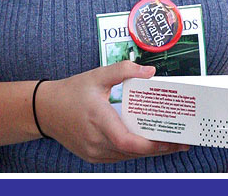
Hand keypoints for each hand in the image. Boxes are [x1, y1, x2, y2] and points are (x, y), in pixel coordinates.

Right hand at [35, 61, 189, 163]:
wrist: (45, 110)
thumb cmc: (70, 92)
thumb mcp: (97, 76)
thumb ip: (123, 70)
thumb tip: (149, 71)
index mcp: (98, 119)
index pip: (127, 141)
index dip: (150, 144)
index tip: (170, 139)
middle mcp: (96, 141)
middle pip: (133, 152)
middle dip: (160, 148)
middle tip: (182, 141)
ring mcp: (94, 152)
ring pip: (128, 157)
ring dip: (149, 151)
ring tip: (171, 142)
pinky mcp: (93, 157)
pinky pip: (119, 157)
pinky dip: (135, 151)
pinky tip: (148, 144)